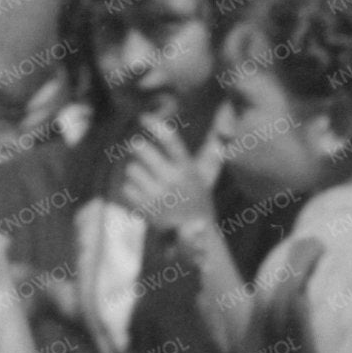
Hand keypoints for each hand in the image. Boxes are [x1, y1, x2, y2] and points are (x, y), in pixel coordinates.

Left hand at [116, 116, 215, 237]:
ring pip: (132, 169)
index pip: (170, 140)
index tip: (144, 117)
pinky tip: (144, 195)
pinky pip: (127, 188)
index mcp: (187, 168)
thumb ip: (212, 154)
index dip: (155, 125)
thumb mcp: (206, 176)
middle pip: (141, 150)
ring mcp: (157, 194)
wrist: (194, 235)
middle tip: (138, 147)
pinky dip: (131, 189)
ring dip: (136, 171)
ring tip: (149, 180)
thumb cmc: (197, 199)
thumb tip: (224, 134)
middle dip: (138, 147)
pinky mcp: (145, 208)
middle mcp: (172, 179)